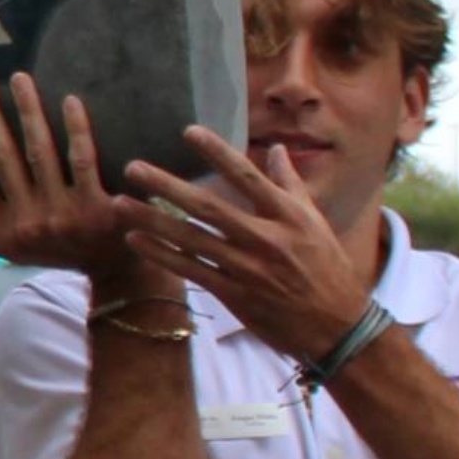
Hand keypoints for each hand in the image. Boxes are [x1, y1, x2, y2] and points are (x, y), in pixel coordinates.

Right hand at [0, 74, 137, 275]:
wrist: (116, 272)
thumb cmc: (61, 254)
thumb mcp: (13, 256)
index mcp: (5, 231)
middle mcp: (29, 222)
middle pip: (2, 156)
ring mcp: (64, 213)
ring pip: (39, 150)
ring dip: (27, 110)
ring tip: (19, 78)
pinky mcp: (98, 206)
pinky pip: (82, 158)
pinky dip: (75, 128)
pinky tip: (68, 100)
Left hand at [121, 125, 382, 368]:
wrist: (338, 326)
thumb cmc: (328, 269)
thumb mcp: (316, 223)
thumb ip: (290, 184)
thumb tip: (276, 148)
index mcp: (289, 216)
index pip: (247, 177)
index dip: (218, 152)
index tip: (188, 131)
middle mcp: (266, 239)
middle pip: (208, 207)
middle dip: (168, 186)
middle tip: (132, 167)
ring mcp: (247, 269)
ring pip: (191, 240)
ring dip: (153, 220)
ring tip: (120, 203)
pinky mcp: (234, 295)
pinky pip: (190, 271)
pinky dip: (161, 255)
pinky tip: (135, 240)